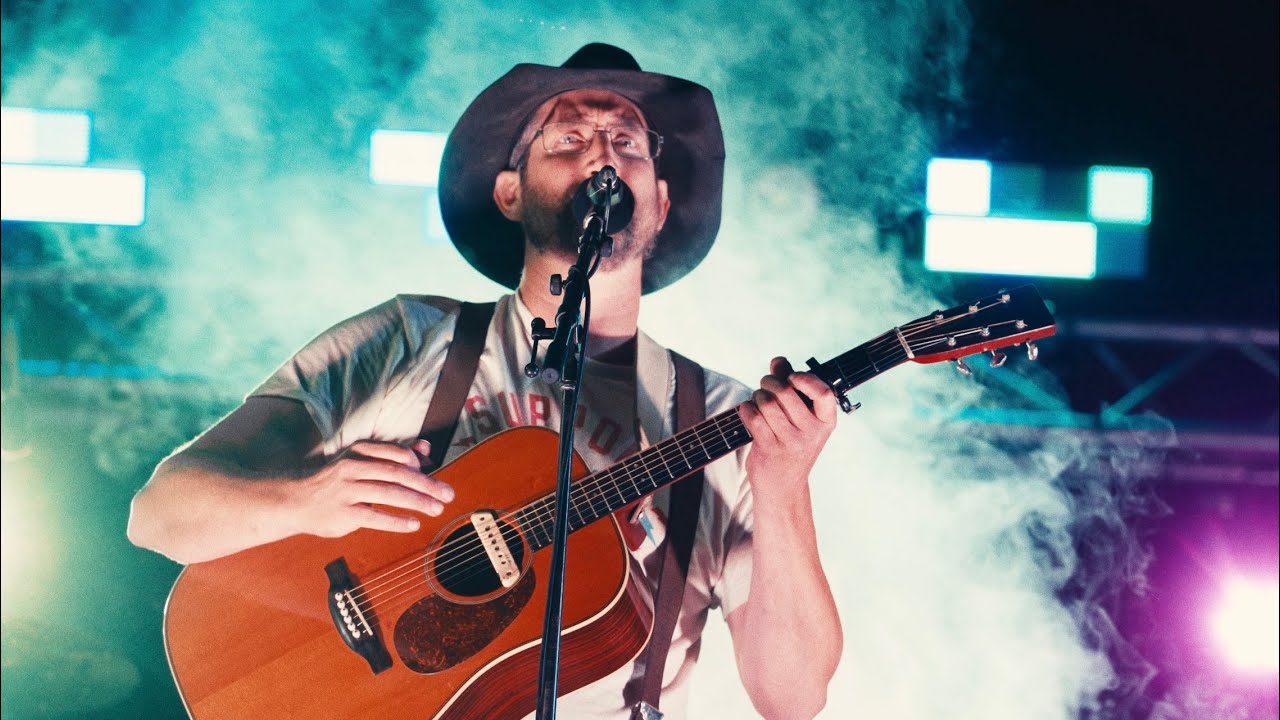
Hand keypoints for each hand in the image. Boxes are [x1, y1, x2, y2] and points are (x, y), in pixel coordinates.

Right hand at [288, 439, 454, 536]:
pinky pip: (375, 517)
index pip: (397, 454)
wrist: (296, 501)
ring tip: (436, 509)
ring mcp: (347, 491)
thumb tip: (425, 448)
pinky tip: (413, 524)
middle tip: (448, 494)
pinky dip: (397, 521)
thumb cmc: (336, 482)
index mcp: (360, 452)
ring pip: (389, 494)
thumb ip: (393, 457)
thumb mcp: (360, 463)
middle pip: (398, 474)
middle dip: (427, 484)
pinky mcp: (344, 513)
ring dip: (417, 502)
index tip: (433, 475)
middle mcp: (353, 468)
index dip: (418, 464)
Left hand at [738, 357, 837, 500]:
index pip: (823, 392)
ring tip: (758, 402)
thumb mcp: (800, 417)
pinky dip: (746, 409)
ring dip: (757, 396)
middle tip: (765, 385)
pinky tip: (749, 413)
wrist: (783, 487)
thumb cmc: (791, 444)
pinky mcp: (770, 449)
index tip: (793, 377)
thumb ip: (791, 385)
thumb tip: (778, 361)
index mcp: (826, 421)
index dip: (805, 378)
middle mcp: (812, 432)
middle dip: (769, 382)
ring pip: (766, 402)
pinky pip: (752, 416)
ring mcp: (791, 442)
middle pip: (785, 392)